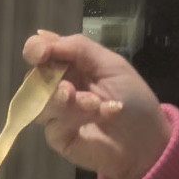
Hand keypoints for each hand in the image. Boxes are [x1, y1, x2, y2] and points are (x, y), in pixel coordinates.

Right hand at [24, 30, 170, 178]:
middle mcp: (58, 86)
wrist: (146, 142)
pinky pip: (52, 125)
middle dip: (51, 81)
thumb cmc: (134, 99)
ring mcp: (55, 113)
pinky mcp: (57, 136)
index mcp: (70, 65)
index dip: (35, 50)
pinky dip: (76, 118)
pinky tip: (99, 117)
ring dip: (68, 102)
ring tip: (95, 105)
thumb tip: (40, 36)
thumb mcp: (111, 65)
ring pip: (39, 102)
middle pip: (32, 78)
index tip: (40, 54)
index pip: (39, 52)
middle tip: (70, 91)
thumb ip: (78, 48)